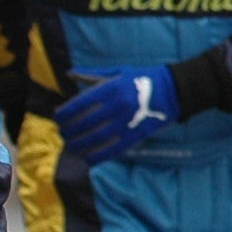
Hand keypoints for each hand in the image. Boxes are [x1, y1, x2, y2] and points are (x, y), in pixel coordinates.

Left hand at [57, 65, 180, 165]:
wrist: (174, 90)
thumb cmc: (143, 79)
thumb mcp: (118, 73)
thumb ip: (92, 75)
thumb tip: (69, 74)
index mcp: (110, 88)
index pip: (78, 104)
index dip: (64, 114)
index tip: (57, 119)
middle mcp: (116, 105)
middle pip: (84, 124)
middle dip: (69, 132)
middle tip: (63, 135)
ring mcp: (126, 121)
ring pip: (95, 139)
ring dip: (80, 146)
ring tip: (72, 148)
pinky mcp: (136, 135)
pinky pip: (113, 149)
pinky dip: (98, 156)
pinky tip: (88, 159)